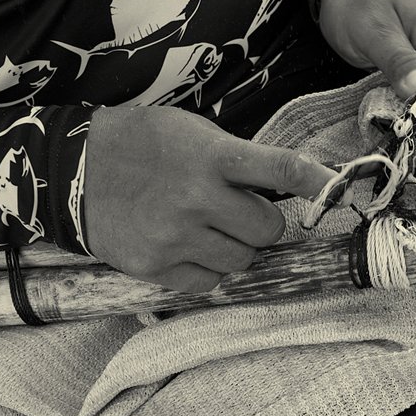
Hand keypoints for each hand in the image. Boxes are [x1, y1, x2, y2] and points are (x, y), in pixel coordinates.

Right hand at [83, 105, 337, 295]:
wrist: (72, 171)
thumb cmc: (141, 144)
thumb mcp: (192, 132)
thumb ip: (238, 158)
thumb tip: (290, 184)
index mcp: (212, 156)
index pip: (281, 170)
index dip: (318, 182)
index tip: (343, 192)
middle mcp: (197, 198)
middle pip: (268, 231)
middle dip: (259, 223)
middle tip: (234, 209)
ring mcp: (176, 237)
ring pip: (242, 261)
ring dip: (234, 247)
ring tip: (203, 225)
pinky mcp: (156, 268)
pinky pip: (210, 282)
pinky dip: (207, 268)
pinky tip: (184, 244)